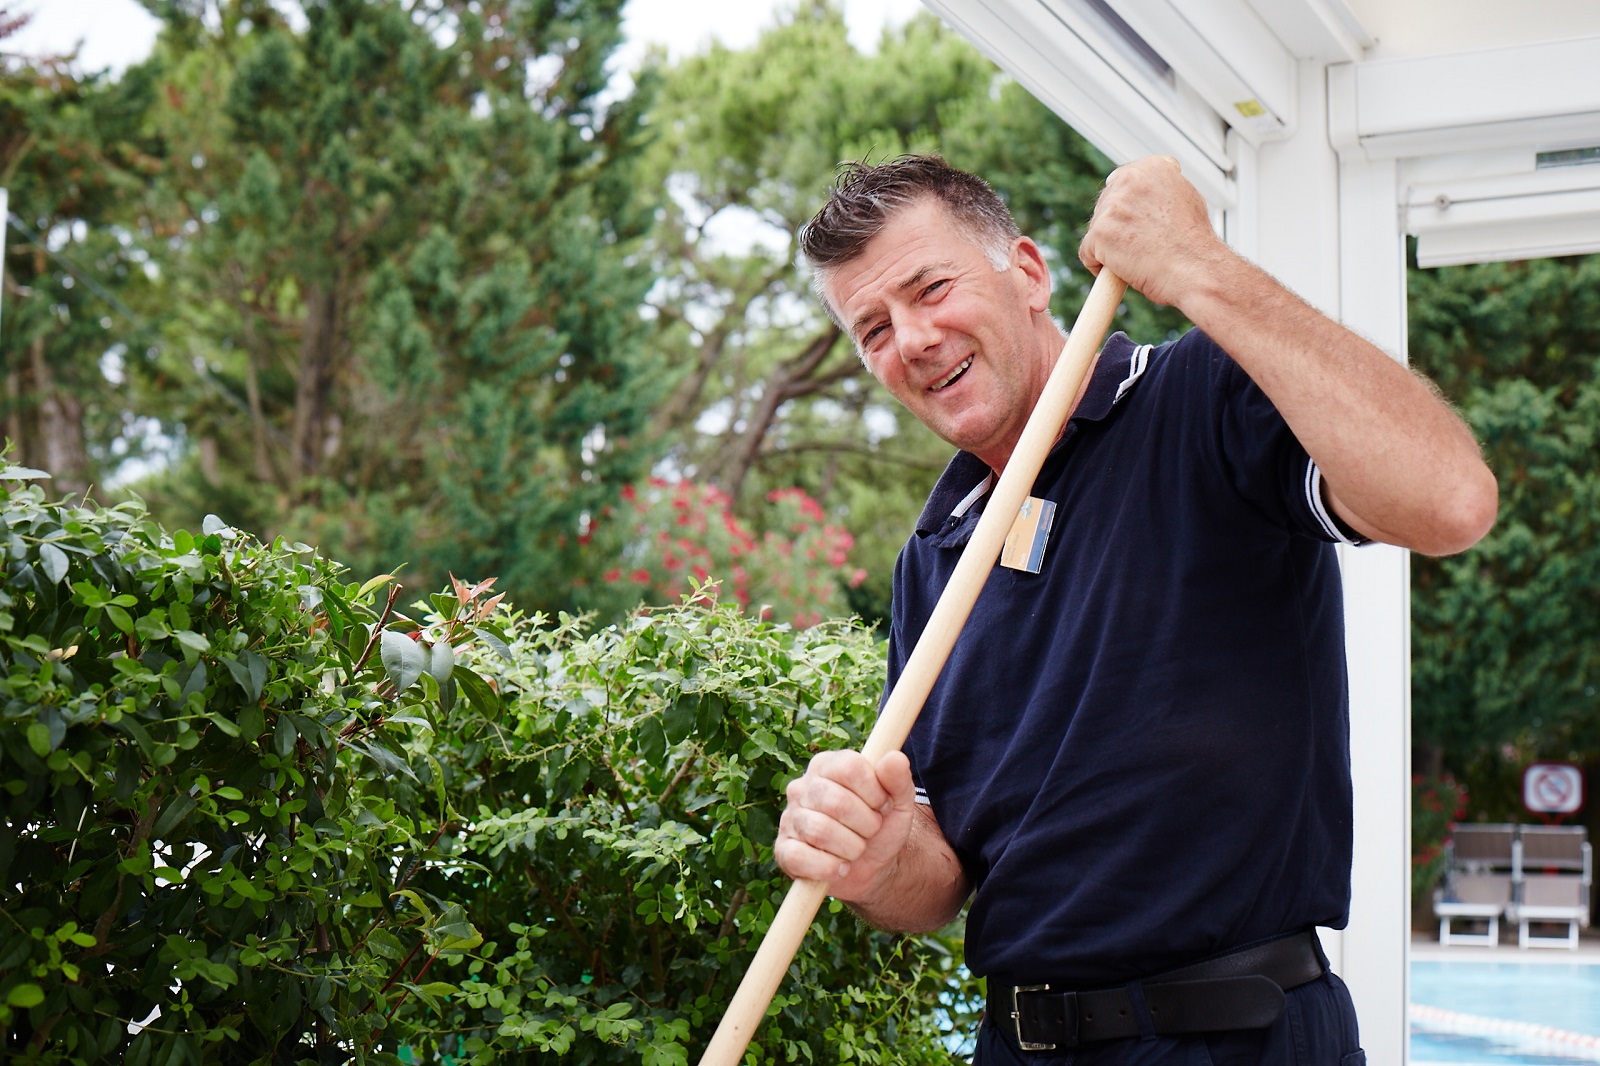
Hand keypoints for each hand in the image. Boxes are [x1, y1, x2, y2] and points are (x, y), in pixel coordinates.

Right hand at [774, 749, 917, 903]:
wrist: (872, 867)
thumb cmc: (881, 827)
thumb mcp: (899, 802)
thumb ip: (899, 779)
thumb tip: (894, 758)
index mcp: (827, 766)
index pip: (849, 767)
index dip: (874, 791)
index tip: (883, 805)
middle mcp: (802, 787)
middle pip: (835, 801)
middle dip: (866, 824)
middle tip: (871, 831)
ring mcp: (789, 818)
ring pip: (820, 831)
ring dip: (851, 848)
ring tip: (857, 849)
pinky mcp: (784, 850)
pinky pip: (800, 858)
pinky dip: (829, 868)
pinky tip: (840, 867)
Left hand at [1077, 155, 1232, 309]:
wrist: (1194, 270)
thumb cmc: (1193, 243)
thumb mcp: (1186, 198)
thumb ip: (1160, 188)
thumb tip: (1143, 189)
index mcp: (1152, 168)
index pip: (1123, 181)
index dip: (1128, 208)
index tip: (1141, 224)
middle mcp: (1130, 179)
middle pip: (1106, 204)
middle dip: (1117, 227)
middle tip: (1142, 245)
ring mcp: (1112, 206)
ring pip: (1097, 229)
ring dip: (1110, 247)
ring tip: (1138, 258)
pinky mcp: (1098, 232)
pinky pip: (1087, 252)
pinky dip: (1099, 266)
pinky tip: (1122, 270)